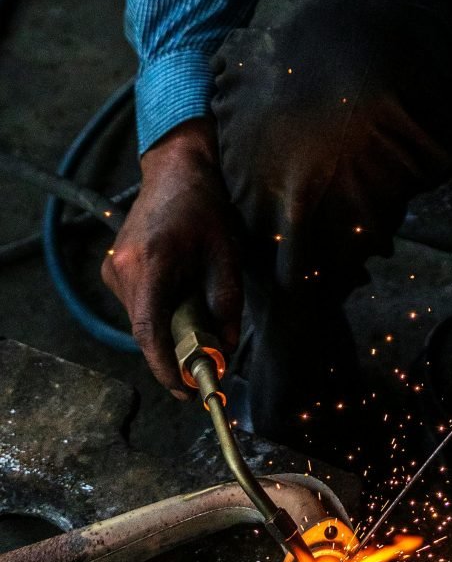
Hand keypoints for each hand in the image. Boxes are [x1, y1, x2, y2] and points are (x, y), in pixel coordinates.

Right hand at [101, 118, 241, 398]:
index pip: (150, 331)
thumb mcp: (227, 257)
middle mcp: (123, 270)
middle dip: (176, 354)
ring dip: (170, 333)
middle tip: (207, 368)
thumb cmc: (206, 211)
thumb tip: (226, 350)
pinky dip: (161, 316)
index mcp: (152, 264)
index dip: (165, 367)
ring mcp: (113, 269)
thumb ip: (227, 305)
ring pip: (142, 322)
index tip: (184, 389)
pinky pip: (138, 308)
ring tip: (201, 328)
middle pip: (147, 331)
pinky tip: (183, 305)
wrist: (175, 173)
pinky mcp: (113, 269)